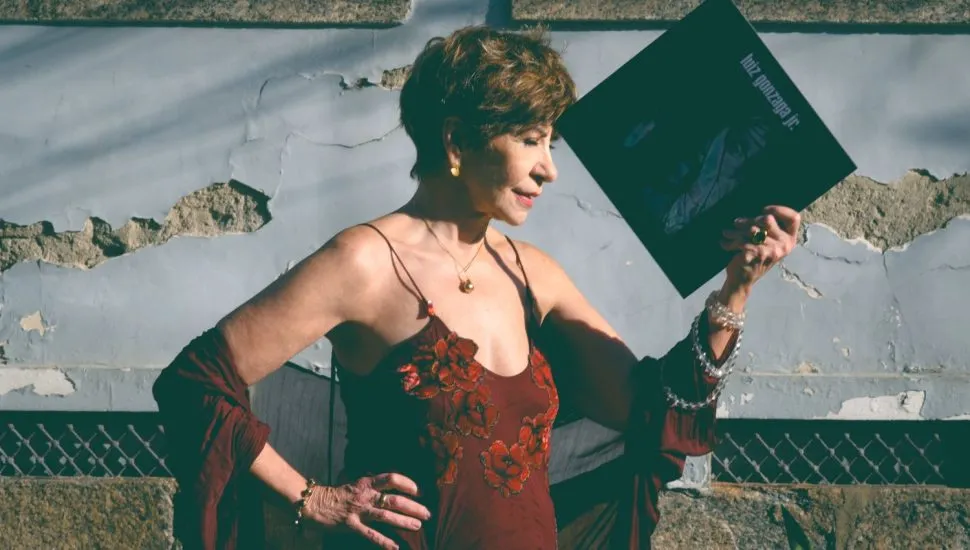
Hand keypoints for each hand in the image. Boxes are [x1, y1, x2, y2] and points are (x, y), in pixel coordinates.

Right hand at [307, 472, 430, 549]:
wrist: (314, 503)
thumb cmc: (338, 494)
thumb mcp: (357, 484)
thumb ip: (373, 486)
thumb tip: (392, 487)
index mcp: (366, 482)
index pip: (391, 478)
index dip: (407, 483)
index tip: (418, 490)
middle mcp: (365, 495)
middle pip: (393, 499)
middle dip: (413, 507)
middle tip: (427, 513)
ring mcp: (358, 511)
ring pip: (385, 516)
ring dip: (404, 521)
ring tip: (418, 526)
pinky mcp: (351, 525)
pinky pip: (370, 534)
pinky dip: (384, 541)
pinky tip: (395, 547)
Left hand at [720, 205, 799, 293]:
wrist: (742, 280)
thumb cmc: (753, 258)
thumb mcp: (765, 243)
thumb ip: (766, 229)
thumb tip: (755, 210)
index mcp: (789, 240)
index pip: (794, 218)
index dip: (780, 209)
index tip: (763, 209)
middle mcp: (784, 245)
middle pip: (767, 219)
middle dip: (748, 220)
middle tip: (736, 223)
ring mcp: (772, 250)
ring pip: (751, 229)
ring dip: (735, 231)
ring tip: (726, 232)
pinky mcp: (757, 254)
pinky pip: (742, 240)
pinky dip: (729, 242)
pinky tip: (723, 242)